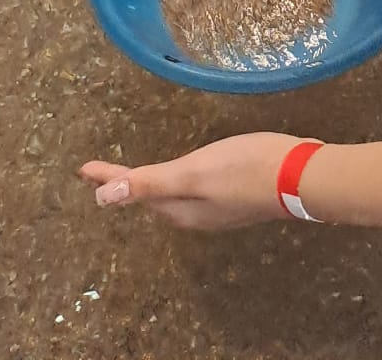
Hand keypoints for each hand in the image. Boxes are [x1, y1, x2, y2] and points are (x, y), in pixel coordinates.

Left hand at [80, 132, 300, 230]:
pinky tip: (182, 173)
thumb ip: (151, 183)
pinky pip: (191, 191)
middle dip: (126, 184)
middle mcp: (194, 214)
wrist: (300, 176)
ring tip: (135, 172)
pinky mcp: (233, 196)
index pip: (134, 191)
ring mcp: (216, 208)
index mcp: (180, 208)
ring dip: (150, 184)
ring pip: (171, 196)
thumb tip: (104, 199)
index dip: (109, 178)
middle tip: (102, 171)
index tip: (82, 168)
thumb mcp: (194, 172)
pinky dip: (174, 181)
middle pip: (151, 196)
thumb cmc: (245, 168)